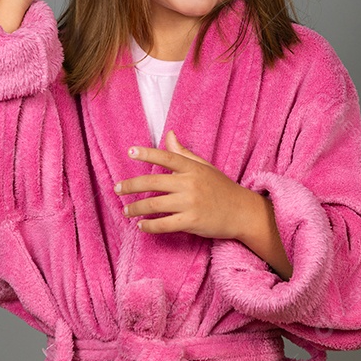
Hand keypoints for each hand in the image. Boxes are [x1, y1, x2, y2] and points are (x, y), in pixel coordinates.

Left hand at [114, 130, 258, 240]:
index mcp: (193, 168)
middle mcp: (190, 184)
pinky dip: (149, 226)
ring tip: (126, 210)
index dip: (148, 153)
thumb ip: (184, 153)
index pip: (167, 157)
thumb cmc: (222, 188)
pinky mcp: (192, 222)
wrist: (242, 212)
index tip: (130, 151)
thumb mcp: (205, 167)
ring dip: (135, 208)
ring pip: (154, 205)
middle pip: (153, 182)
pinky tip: (141, 226)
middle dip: (131, 185)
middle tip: (117, 188)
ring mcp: (191, 203)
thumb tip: (169, 134)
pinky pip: (164, 224)